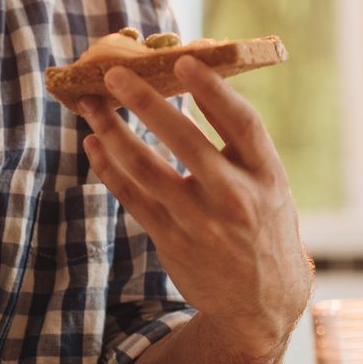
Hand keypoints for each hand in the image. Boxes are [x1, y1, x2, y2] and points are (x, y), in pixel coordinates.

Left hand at [77, 58, 312, 357]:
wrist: (262, 302)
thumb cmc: (264, 227)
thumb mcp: (271, 185)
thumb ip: (240, 144)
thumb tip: (199, 84)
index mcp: (268, 176)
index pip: (241, 122)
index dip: (212, 90)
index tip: (184, 62)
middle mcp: (235, 198)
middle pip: (185, 141)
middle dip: (146, 103)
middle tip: (116, 75)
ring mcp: (200, 222)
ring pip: (146, 168)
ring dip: (113, 132)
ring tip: (91, 106)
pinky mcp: (171, 240)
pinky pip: (132, 197)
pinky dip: (109, 168)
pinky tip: (94, 143)